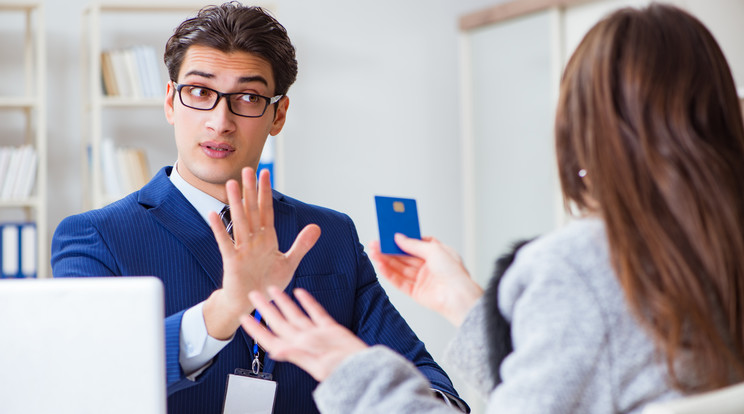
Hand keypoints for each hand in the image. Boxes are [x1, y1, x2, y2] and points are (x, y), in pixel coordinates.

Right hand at [204, 168, 320, 339]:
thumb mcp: (288, 262)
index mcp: (267, 238)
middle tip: (247, 169)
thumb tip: (316, 227)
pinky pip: (226, 243)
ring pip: (240, 222)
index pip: (267, 210)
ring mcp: (242, 249)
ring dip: (236, 204)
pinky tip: (214, 215)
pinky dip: (220, 229)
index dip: (266, 192)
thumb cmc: (267, 282)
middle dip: (251, 190)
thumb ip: (302, 244)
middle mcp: (254, 240)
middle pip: (252, 210)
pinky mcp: (232, 261)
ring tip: (232, 184)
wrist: (249, 303)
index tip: (265, 173)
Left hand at [241, 286, 367, 381]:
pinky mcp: (330, 329)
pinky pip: (315, 312)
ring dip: (284, 302)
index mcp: (298, 349)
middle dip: (265, 309)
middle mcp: (304, 340)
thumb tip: (276, 350)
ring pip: (295, 314)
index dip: (256, 328)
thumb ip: (296, 355)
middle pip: (280, 322)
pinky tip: (301, 293)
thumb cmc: (342, 371)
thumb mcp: (316, 365)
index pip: (270, 337)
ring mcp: (316, 334)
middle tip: (254, 295)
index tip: (244, 318)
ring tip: (273, 290)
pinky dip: (308, 302)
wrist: (364, 370)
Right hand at [368, 234, 482, 325]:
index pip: (416, 244)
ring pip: (400, 268)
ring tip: (373, 253)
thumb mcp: (434, 250)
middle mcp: (429, 267)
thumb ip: (413, 244)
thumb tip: (399, 238)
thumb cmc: (454, 273)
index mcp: (437, 254)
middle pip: (405, 257)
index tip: (390, 234)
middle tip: (376, 243)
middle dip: (389, 250)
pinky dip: (388, 273)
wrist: (457, 296)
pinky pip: (399, 281)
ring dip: (385, 260)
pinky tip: (380, 265)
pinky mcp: (415, 292)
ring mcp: (422, 280)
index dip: (403, 239)